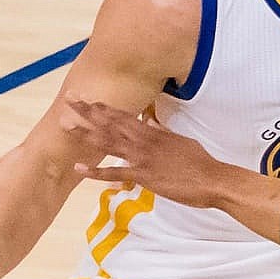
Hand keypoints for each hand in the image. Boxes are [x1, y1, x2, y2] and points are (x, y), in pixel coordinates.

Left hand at [64, 99, 231, 206]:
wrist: (212, 180)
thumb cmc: (199, 162)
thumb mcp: (180, 140)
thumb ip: (162, 131)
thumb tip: (151, 122)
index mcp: (152, 132)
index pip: (123, 115)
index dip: (103, 107)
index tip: (88, 99)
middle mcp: (144, 141)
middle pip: (110, 123)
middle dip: (87, 111)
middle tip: (69, 100)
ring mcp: (142, 157)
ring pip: (108, 142)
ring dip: (86, 132)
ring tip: (66, 124)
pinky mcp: (143, 176)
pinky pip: (114, 172)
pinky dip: (95, 171)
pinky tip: (79, 167)